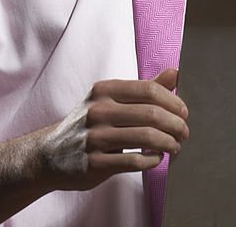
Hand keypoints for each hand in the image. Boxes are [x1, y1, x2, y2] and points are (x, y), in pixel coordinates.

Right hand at [38, 68, 188, 191]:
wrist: (50, 155)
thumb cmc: (90, 124)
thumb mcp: (111, 100)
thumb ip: (144, 88)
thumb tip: (176, 73)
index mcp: (104, 89)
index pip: (148, 89)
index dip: (173, 101)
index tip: (184, 112)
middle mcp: (98, 110)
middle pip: (150, 113)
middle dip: (175, 125)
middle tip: (184, 133)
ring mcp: (94, 137)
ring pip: (146, 138)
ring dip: (168, 144)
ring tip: (175, 147)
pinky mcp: (94, 163)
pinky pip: (134, 162)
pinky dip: (152, 161)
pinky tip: (156, 159)